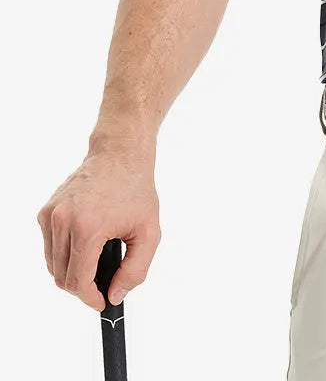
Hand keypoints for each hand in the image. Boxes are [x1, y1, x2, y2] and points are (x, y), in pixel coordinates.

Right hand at [36, 146, 160, 311]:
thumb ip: (134, 271)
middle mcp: (63, 221)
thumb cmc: (136, 189)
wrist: (120, 154)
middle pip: (62, 277)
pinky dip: (64, 254)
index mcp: (87, 228)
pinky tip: (85, 244)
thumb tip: (114, 295)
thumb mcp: (148, 232)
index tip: (102, 301)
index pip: (77, 282)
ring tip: (96, 262)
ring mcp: (51, 215)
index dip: (91, 298)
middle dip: (82, 287)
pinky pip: (50, 247)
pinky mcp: (45, 211)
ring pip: (53, 265)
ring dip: (72, 271)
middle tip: (103, 282)